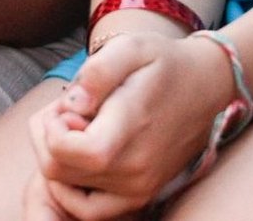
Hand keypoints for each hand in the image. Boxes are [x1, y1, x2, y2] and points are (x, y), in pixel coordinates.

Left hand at [27, 33, 237, 218]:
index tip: (65, 106)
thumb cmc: (164, 63)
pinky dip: (70, 189)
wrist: (205, 86)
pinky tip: (77, 157)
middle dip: (48, 137)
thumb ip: (97, 72)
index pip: (66, 151)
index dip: (51, 129)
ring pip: (67, 187)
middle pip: (58, 170)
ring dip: (59, 157)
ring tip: (78, 127)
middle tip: (69, 110)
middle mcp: (135, 169)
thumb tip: (71, 104)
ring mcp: (139, 188)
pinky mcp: (140, 196)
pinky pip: (89, 209)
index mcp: (130, 129)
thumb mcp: (130, 48)